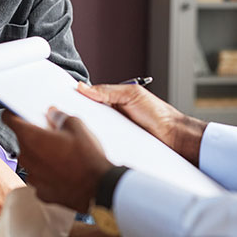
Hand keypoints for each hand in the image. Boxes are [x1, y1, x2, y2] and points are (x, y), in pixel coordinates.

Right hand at [0, 134, 25, 234]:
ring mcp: (0, 207)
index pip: (23, 213)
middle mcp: (12, 200)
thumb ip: (11, 192)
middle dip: (3, 226)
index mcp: (20, 192)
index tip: (8, 223)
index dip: (14, 220)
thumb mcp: (6, 178)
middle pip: (11, 222)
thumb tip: (10, 205)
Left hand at [2, 108, 113, 212]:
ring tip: (62, 154)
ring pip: (31, 159)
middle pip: (22, 140)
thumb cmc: (87, 157)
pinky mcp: (42, 192)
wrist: (99, 187)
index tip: (19, 113)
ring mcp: (33, 177)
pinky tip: (64, 170)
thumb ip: (59, 117)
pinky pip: (39, 176)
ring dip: (41, 154)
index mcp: (31, 138)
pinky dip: (47, 172)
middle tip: (53, 133)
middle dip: (35, 135)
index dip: (13, 113)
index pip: (8, 119)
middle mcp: (27, 158)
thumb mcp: (76, 126)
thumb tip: (53, 114)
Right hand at [77, 81, 206, 164]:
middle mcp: (112, 118)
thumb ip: (108, 91)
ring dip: (87, 134)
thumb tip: (84, 87)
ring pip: (94, 133)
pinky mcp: (118, 148)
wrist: (174, 137)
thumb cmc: (158, 114)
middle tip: (64, 120)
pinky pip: (104, 146)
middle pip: (89, 118)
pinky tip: (91, 147)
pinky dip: (98, 146)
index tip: (61, 102)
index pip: (89, 100)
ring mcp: (115, 134)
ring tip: (75, 134)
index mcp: (113, 102)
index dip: (76, 101)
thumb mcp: (132, 95)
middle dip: (78, 119)